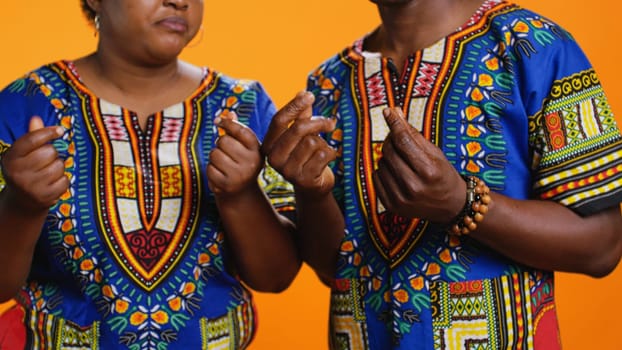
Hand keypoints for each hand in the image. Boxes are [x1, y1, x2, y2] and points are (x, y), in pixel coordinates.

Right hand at [1, 116, 67, 211]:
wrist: (22, 201)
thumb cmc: (26, 170)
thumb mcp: (24, 154)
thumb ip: (31, 137)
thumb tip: (36, 119)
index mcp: (11, 158)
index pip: (31, 139)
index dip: (47, 132)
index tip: (59, 130)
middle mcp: (18, 172)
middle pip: (49, 152)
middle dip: (52, 153)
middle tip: (46, 160)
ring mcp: (31, 186)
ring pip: (59, 166)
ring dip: (58, 167)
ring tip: (48, 172)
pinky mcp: (44, 197)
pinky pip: (65, 180)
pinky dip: (63, 180)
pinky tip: (52, 183)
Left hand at [207, 112, 262, 195]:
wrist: (242, 193)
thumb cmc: (242, 163)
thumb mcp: (244, 147)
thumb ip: (237, 130)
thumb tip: (229, 113)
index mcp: (257, 150)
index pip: (241, 131)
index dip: (227, 123)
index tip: (219, 121)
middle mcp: (251, 163)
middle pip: (224, 141)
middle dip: (220, 144)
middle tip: (226, 152)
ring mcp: (239, 175)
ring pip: (214, 154)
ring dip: (215, 157)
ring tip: (223, 164)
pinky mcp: (226, 185)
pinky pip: (209, 168)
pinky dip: (211, 170)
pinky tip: (220, 174)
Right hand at [261, 91, 336, 197]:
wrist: (312, 187)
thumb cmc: (306, 156)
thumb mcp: (301, 136)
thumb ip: (301, 116)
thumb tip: (302, 92)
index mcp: (269, 145)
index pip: (279, 120)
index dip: (294, 105)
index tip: (310, 95)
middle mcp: (274, 158)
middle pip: (298, 129)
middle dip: (318, 123)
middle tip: (331, 123)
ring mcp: (287, 171)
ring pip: (312, 142)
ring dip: (323, 143)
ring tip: (322, 150)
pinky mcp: (304, 180)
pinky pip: (322, 155)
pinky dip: (330, 153)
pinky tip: (326, 160)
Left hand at [372, 108, 465, 222]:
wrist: (450, 207)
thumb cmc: (443, 175)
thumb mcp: (434, 152)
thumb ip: (412, 133)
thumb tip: (393, 111)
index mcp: (428, 171)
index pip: (403, 140)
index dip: (394, 123)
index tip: (388, 112)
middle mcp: (413, 186)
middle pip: (389, 151)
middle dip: (392, 140)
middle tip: (399, 140)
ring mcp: (401, 198)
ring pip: (381, 163)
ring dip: (389, 158)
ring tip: (404, 163)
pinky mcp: (391, 206)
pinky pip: (376, 177)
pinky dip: (383, 171)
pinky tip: (397, 174)